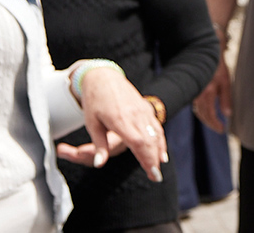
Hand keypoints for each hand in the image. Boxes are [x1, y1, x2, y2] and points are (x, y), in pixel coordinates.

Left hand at [63, 66, 166, 180]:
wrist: (104, 76)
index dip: (147, 159)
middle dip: (154, 160)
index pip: (138, 143)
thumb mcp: (91, 123)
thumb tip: (98, 164)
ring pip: (155, 134)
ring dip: (158, 151)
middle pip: (150, 141)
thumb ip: (98, 145)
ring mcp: (142, 110)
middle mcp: (135, 115)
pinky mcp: (145, 108)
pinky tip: (161, 152)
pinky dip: (160, 140)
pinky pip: (156, 126)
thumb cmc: (94, 100)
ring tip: (159, 167)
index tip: (152, 174)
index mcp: (120, 119)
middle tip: (156, 177)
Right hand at [192, 58, 231, 132]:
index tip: (222, 129)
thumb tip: (227, 114)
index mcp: (207, 92)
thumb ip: (226, 99)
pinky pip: (196, 105)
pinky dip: (202, 111)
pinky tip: (209, 112)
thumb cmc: (218, 68)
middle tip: (219, 128)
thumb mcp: (226, 82)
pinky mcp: (193, 91)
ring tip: (215, 122)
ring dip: (206, 118)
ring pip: (198, 110)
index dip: (215, 124)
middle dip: (210, 123)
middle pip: (202, 114)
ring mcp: (194, 93)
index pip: (209, 114)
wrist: (207, 55)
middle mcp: (198, 94)